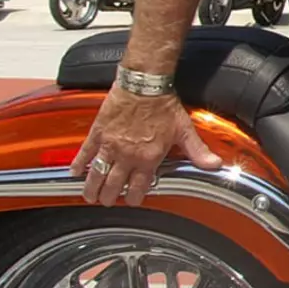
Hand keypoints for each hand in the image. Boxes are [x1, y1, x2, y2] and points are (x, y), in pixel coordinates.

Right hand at [71, 87, 222, 206]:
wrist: (144, 85)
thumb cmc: (164, 106)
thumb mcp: (185, 130)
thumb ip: (197, 151)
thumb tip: (214, 164)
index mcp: (148, 158)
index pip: (139, 187)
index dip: (134, 197)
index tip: (132, 201)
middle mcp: (127, 156)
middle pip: (114, 184)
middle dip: (110, 197)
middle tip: (107, 202)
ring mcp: (110, 145)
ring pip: (97, 173)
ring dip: (92, 187)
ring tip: (89, 196)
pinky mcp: (98, 133)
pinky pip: (84, 153)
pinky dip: (78, 164)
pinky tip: (74, 173)